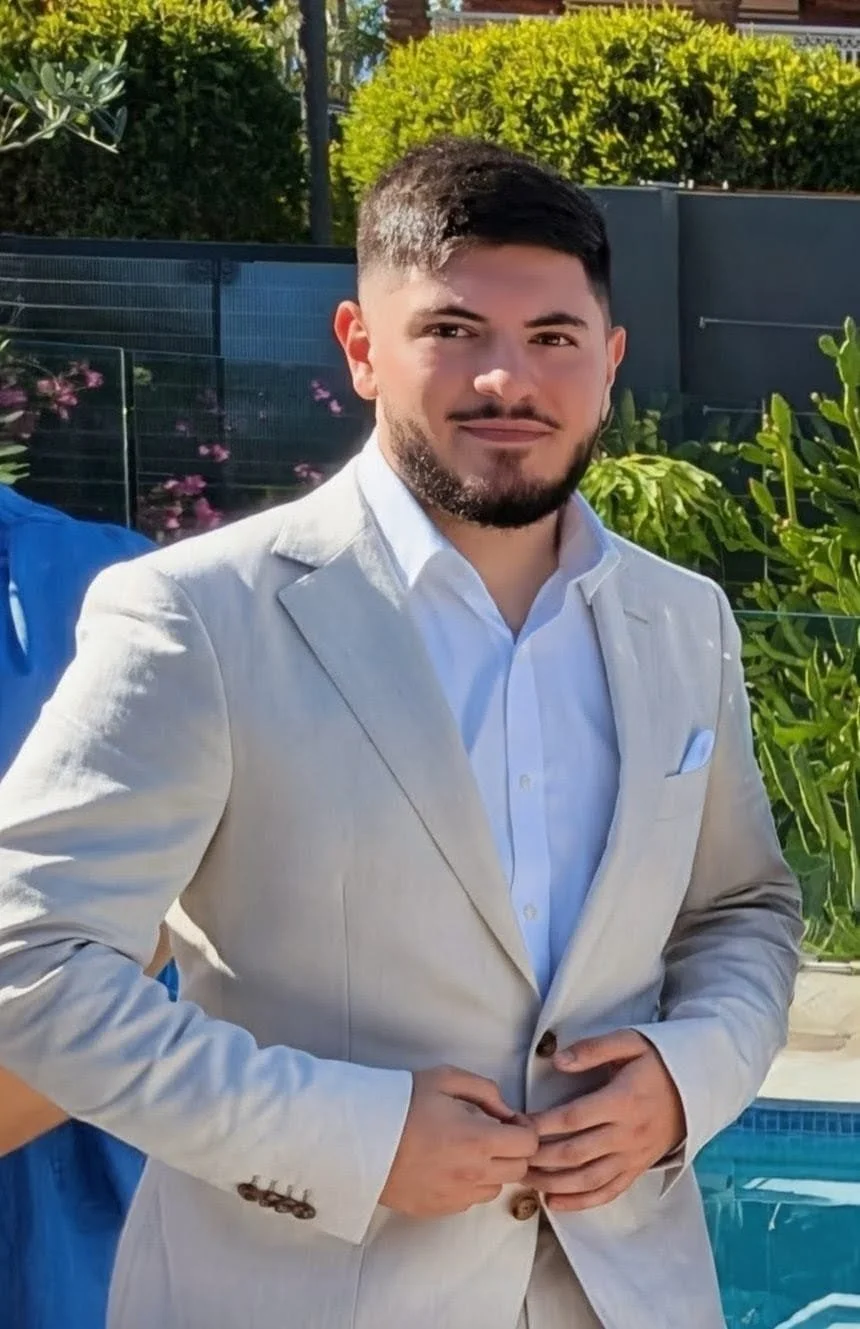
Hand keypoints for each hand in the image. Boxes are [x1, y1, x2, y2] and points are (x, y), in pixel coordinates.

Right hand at [379, 1066, 537, 1218]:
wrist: (360, 1138)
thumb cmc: (403, 1103)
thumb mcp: (445, 1079)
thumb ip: (485, 1090)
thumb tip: (505, 1111)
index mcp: (479, 1140)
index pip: (529, 1145)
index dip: (525, 1130)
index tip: (509, 1121)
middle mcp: (474, 1174)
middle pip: (519, 1170)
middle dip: (512, 1150)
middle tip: (491, 1133)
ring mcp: (457, 1196)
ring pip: (495, 1188)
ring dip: (492, 1170)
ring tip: (467, 1150)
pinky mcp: (439, 1209)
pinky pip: (470, 1200)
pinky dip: (469, 1184)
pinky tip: (448, 1165)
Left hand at [526, 1030, 684, 1213]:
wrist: (699, 1087)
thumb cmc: (658, 1062)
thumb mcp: (630, 1042)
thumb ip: (593, 1050)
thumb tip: (557, 1061)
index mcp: (623, 1101)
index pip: (574, 1118)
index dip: (542, 1125)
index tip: (518, 1125)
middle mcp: (628, 1134)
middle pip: (576, 1153)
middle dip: (540, 1158)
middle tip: (513, 1156)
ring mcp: (633, 1156)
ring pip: (588, 1179)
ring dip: (553, 1183)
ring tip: (525, 1180)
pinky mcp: (637, 1169)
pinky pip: (608, 1191)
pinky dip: (580, 1202)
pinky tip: (554, 1203)